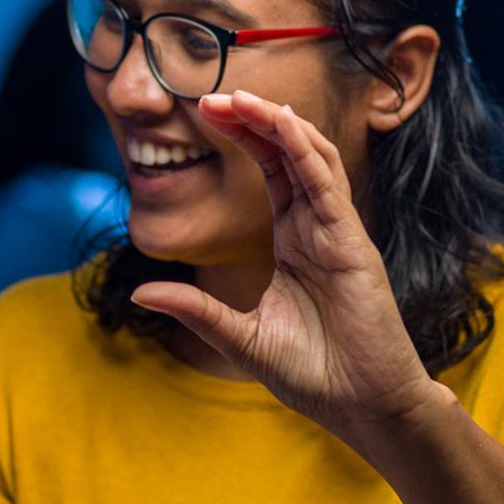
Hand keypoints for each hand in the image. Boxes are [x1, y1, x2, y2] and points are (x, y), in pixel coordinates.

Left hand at [130, 90, 443, 455]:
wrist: (362, 409)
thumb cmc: (312, 374)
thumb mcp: (237, 336)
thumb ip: (195, 308)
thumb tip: (141, 290)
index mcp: (293, 242)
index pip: (269, 173)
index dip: (242, 139)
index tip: (205, 114)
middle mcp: (317, 229)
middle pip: (287, 155)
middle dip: (253, 121)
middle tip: (212, 94)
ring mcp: (337, 234)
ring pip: (311, 160)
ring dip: (277, 125)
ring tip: (242, 98)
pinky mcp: (352, 247)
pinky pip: (328, 189)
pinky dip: (306, 154)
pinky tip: (284, 127)